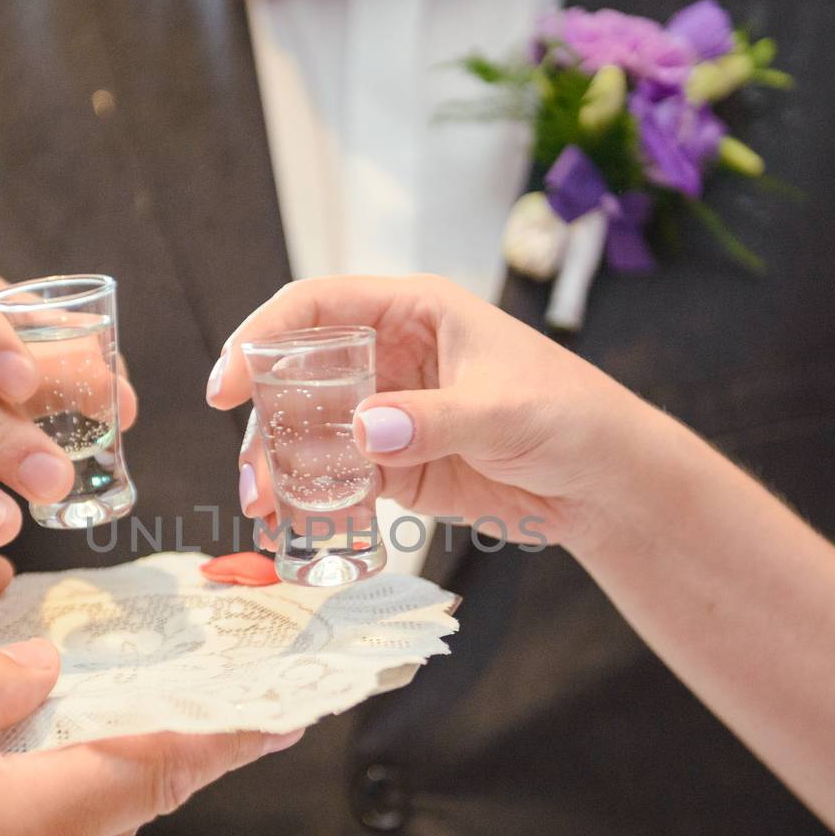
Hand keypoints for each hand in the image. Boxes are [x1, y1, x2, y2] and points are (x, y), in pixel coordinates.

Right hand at [208, 275, 633, 550]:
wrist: (604, 485)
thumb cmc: (572, 417)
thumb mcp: (505, 410)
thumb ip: (433, 420)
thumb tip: (363, 430)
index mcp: (414, 312)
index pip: (318, 307)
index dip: (263, 335)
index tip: (230, 381)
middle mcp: (390, 358)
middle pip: (300, 375)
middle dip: (265, 419)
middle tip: (249, 470)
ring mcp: (388, 415)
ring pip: (311, 432)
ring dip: (280, 468)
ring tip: (264, 509)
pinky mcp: (394, 468)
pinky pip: (337, 479)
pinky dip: (311, 502)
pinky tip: (291, 528)